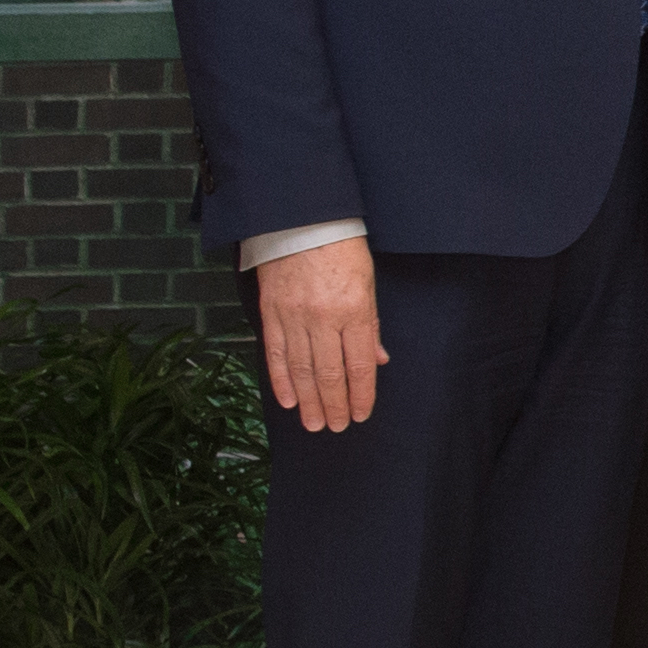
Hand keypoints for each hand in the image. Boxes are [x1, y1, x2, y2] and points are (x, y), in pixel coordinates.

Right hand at [255, 237, 385, 433]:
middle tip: (335, 428)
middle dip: (334, 405)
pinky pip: (275, 353)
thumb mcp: (368, 283)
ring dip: (309, 401)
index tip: (360, 415)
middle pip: (329, 373)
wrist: (300, 219)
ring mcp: (293, 316)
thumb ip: (371, 325)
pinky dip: (280, 380)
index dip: (360, 395)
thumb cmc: (342, 248)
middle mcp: (323, 317)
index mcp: (354, 310)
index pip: (358, 366)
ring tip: (313, 424)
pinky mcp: (270, 311)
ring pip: (301, 370)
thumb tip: (377, 362)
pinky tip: (288, 400)